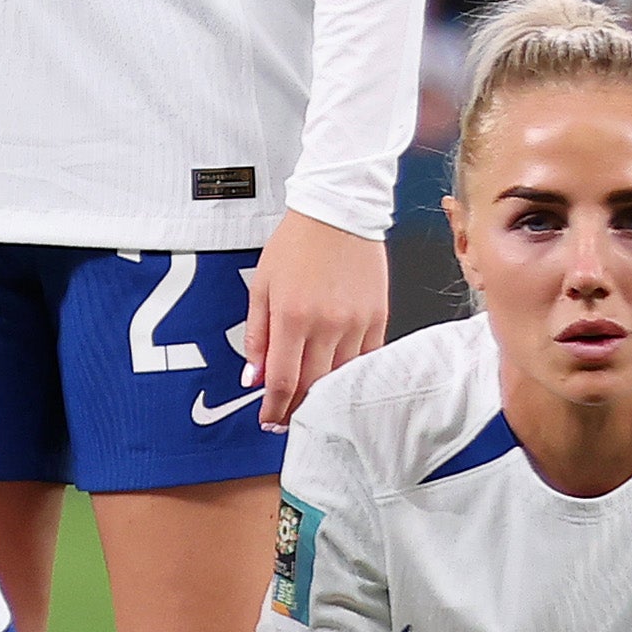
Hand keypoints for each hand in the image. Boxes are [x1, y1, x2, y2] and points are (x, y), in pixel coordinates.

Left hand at [243, 209, 390, 430]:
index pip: (283, 379)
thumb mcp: (261, 286)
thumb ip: (256, 335)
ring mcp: (357, 323)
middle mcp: (327, 324)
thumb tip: (253, 375)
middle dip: (297, 408)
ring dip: (325, 396)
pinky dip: (352, 375)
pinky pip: (367, 360)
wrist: (339, 212)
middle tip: (287, 419)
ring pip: (342, 378)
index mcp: (292, 317)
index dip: (274, 407)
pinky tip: (340, 382)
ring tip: (311, 403)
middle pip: (313, 386)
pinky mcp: (379, 317)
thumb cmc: (297, 244)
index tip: (268, 419)